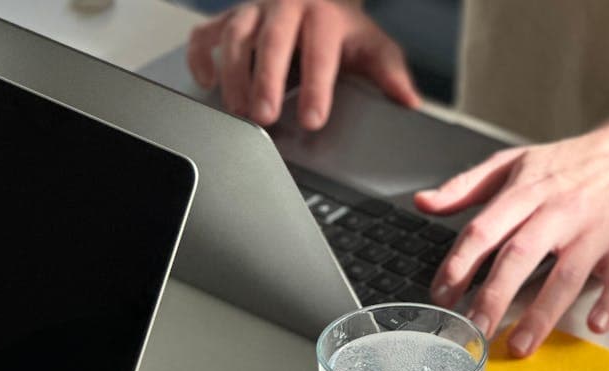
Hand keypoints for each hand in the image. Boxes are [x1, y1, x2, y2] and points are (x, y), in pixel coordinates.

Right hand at [187, 0, 420, 129]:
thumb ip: (388, 73)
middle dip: (266, 81)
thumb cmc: (340, 28)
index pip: (320, 52)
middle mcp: (285, 7)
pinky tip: (206, 81)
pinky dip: (200, 57)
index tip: (313, 120)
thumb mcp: (370, 46)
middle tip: (263, 118)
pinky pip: (206, 34)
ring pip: (236, 37)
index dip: (316, 88)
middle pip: (272, 42)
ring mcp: (253, 12)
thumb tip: (408, 100)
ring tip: (236, 111)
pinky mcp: (228, 19)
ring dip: (233, 76)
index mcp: (324, 14)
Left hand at [415, 111, 608, 356]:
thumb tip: (423, 203)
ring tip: (519, 345)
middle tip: (473, 329)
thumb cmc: (571, 162)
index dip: (459, 264)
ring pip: (565, 276)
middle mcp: (558, 212)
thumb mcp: (513, 162)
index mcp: (526, 191)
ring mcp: (593, 232)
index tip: (441, 294)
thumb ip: (465, 186)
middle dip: (493, 296)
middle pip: (520, 256)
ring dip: (541, 315)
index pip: (485, 229)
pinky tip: (595, 325)